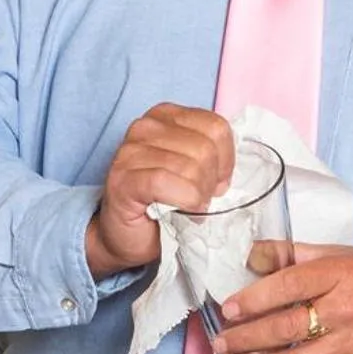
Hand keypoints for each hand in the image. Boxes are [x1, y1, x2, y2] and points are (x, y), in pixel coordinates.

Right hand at [86, 104, 234, 278]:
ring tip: (187, 207)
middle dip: (210, 183)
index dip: (226, 161)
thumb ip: (212, 156)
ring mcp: (130, 151)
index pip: (216, 127)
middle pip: (205, 149)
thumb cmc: (164, 203)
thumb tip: (230, 169)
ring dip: (197, 197)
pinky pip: (166, 183)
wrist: (129, 236)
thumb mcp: (195, 169)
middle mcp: (145, 126)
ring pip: (190, 167)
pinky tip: (179, 212)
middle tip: (199, 200)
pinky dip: (183, 202)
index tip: (216, 182)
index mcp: (166, 116)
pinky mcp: (122, 179)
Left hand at [210, 248, 352, 353]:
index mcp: (341, 273)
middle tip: (219, 343)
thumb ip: (295, 254)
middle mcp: (346, 310)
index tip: (226, 308)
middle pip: (286, 329)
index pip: (289, 286)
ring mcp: (352, 344)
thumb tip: (252, 256)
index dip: (253, 299)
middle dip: (245, 339)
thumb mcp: (343, 253)